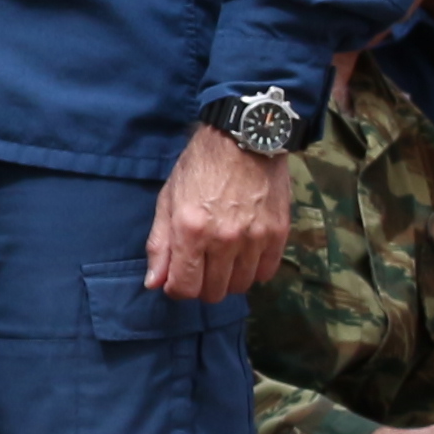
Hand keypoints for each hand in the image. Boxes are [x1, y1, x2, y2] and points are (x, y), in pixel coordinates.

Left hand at [146, 121, 292, 301]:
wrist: (243, 141)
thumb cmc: (199, 168)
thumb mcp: (168, 201)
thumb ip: (160, 245)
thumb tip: (154, 283)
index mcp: (190, 231)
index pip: (184, 287)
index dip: (177, 289)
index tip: (176, 279)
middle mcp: (224, 239)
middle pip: (214, 292)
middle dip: (201, 287)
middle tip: (199, 269)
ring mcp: (255, 238)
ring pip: (240, 285)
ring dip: (228, 280)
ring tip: (222, 262)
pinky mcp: (279, 233)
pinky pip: (266, 272)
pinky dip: (253, 271)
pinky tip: (244, 257)